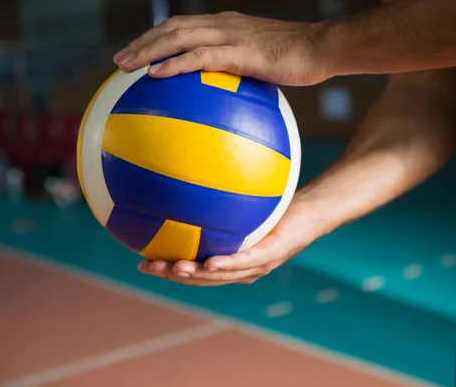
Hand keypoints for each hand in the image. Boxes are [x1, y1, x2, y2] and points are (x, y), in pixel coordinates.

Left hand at [113, 11, 329, 85]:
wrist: (321, 48)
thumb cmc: (294, 59)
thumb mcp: (259, 60)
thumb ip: (236, 69)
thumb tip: (221, 93)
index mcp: (224, 24)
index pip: (180, 25)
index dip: (154, 37)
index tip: (135, 54)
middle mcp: (222, 24)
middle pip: (171, 28)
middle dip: (141, 43)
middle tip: (118, 61)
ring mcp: (230, 35)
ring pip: (179, 37)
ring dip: (148, 51)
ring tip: (126, 66)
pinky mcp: (240, 51)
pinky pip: (200, 56)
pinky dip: (175, 65)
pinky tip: (156, 74)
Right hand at [137, 198, 326, 285]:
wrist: (313, 209)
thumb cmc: (275, 206)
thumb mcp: (239, 205)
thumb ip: (215, 201)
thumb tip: (187, 179)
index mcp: (230, 262)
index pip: (195, 270)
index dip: (169, 270)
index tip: (143, 263)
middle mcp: (242, 269)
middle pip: (203, 278)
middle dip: (175, 275)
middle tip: (148, 267)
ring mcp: (258, 264)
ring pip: (222, 275)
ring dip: (195, 274)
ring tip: (172, 268)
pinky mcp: (274, 253)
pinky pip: (249, 260)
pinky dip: (229, 264)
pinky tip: (209, 262)